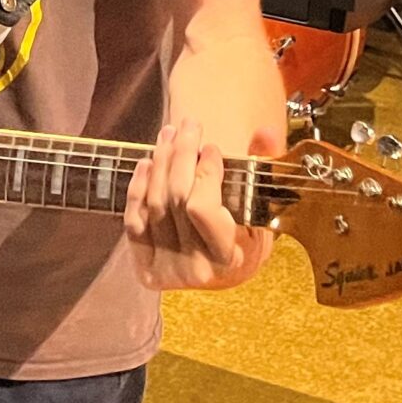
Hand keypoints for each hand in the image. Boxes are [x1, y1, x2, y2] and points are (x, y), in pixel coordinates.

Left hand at [124, 118, 281, 291]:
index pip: (202, 208)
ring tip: (169, 135)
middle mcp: (195, 269)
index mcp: (228, 259)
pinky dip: (138, 188)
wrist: (222, 277)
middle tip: (188, 125)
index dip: (204, 172)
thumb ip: (264, 168)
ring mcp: (166, 270)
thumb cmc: (246, 240)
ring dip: (160, 162)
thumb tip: (267, 132)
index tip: (211, 147)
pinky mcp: (145, 267)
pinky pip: (133, 220)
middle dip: (181, 154)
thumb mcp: (263, 211)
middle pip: (176, 199)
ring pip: (154, 204)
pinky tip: (147, 163)